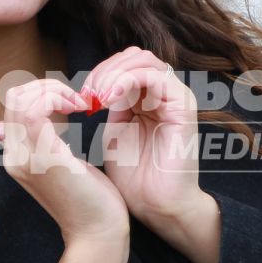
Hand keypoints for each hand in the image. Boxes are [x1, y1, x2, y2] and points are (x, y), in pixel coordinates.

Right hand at [0, 77, 129, 241]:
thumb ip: (39, 144)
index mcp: (16, 157)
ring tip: (78, 104)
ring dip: (54, 90)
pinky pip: (35, 109)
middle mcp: (13, 156)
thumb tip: (1, 127)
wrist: (98, 233)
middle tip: (76, 100)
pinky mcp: (43, 157)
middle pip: (14, 98)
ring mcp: (24, 157)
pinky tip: (79, 109)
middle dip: (47, 87)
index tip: (72, 103)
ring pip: (21, 99)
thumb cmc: (89, 200)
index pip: (14, 106)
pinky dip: (58, 97)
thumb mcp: (58, 165)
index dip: (42, 93)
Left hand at [81, 47, 203, 226]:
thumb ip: (110, 103)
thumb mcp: (115, 131)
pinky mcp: (183, 106)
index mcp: (150, 98)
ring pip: (142, 60)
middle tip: (86, 95)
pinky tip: (107, 100)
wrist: (157, 206)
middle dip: (103, 70)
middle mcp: (165, 94)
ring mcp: (176, 97)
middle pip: (134, 56)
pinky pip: (153, 77)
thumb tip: (95, 84)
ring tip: (95, 97)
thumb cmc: (135, 176)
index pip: (125, 64)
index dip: (99, 73)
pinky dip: (124, 82)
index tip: (79, 97)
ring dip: (111, 74)